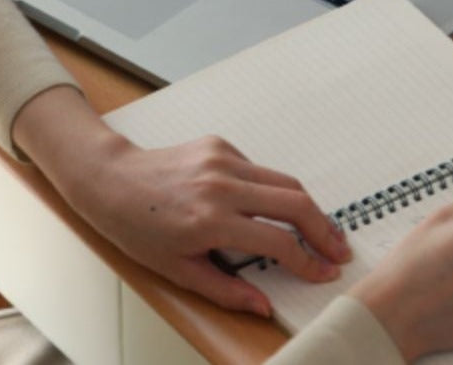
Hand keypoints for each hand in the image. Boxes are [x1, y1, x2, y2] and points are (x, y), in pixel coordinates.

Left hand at [76, 133, 352, 314]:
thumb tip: (264, 307)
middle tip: (339, 250)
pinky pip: (259, 170)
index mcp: (210, 220)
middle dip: (324, 228)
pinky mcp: (220, 145)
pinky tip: (274, 208)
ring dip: (308, 206)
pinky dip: (274, 189)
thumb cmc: (139, 229)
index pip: (277, 241)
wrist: (113, 181)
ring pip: (283, 180)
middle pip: (294, 201)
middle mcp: (221, 185)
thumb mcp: (178, 271)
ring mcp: (222, 160)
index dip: (307, 261)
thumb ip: (226, 290)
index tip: (324, 273)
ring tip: (322, 230)